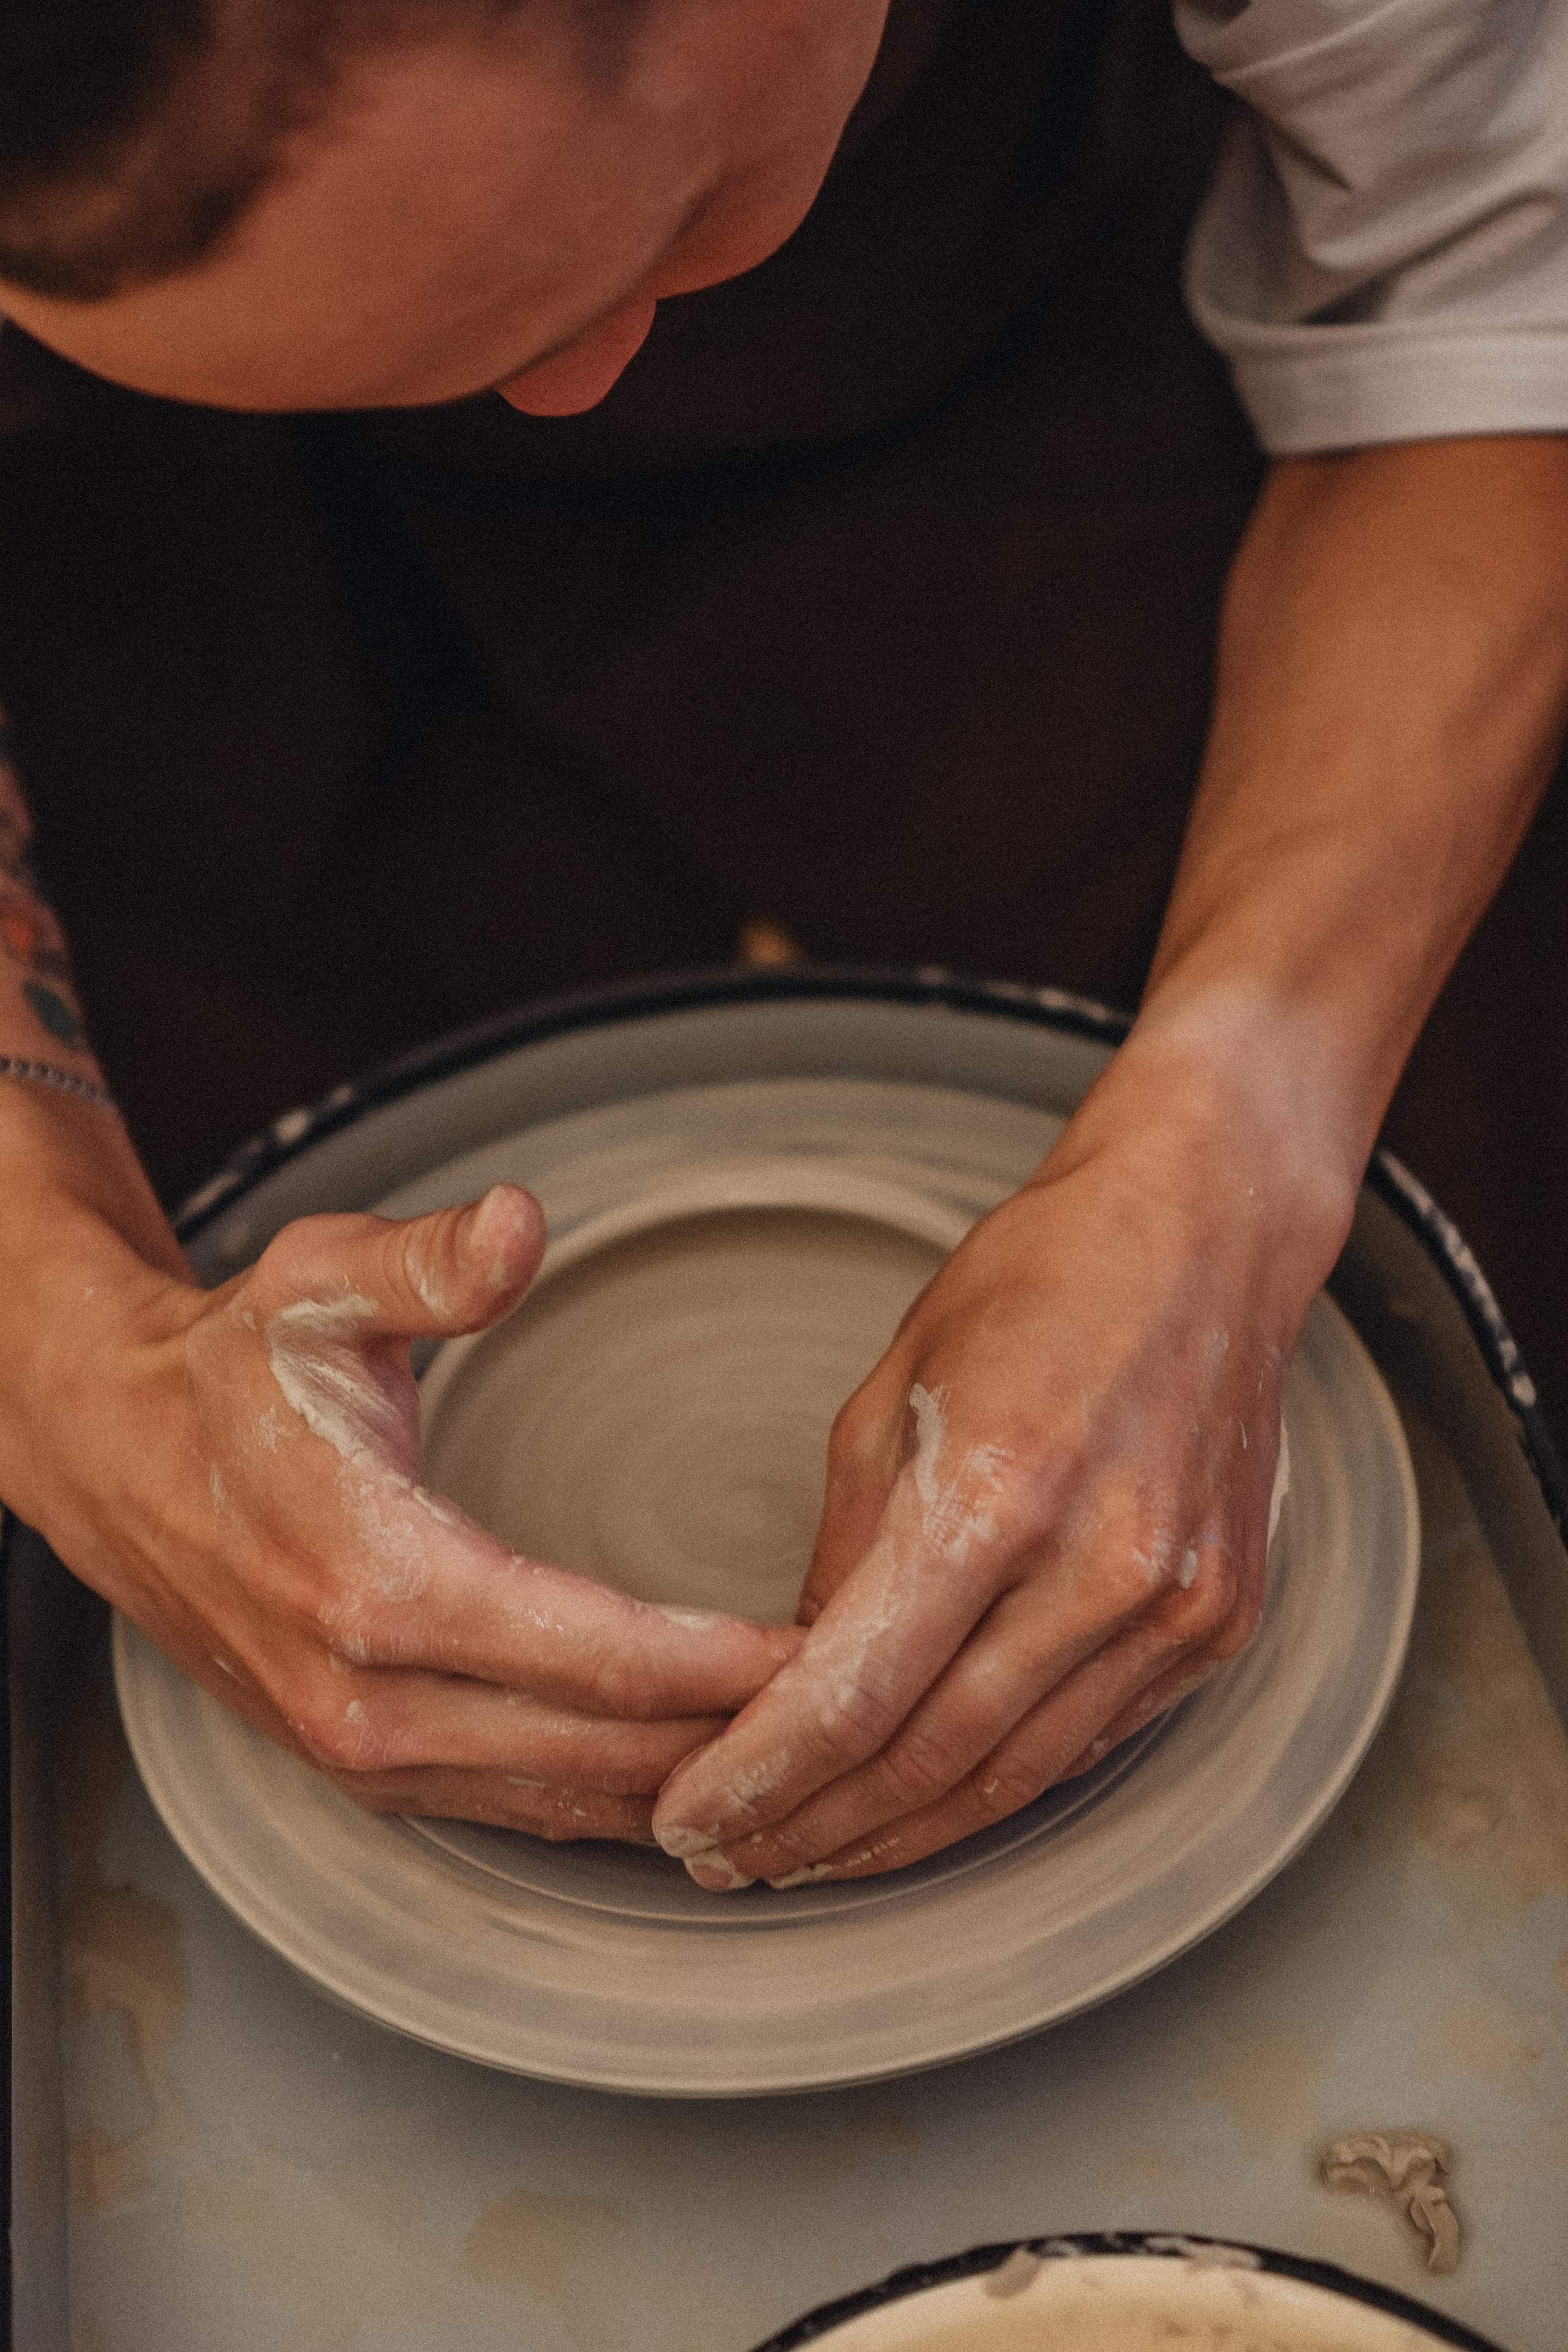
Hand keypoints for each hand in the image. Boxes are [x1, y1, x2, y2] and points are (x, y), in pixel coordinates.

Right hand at [4, 1153, 800, 1841]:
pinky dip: (619, 1799)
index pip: (604, 1660)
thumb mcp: (320, 1283)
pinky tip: (697, 1772)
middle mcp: (373, 1701)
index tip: (838, 1650)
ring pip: (574, 1802)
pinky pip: (522, 1810)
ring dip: (692, 1782)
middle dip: (742, 1736)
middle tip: (864, 1701)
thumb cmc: (229, 1368)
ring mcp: (365, 1755)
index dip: (732, 1667)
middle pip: (608, 1753)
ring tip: (809, 1747)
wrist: (113, 1456)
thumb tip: (520, 1221)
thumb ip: (433, 1260)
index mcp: (383, 1585)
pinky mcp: (365, 1771)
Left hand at [651, 1052, 1344, 1887]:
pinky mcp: (1219, 1623)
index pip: (852, 1692)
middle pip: (927, 1760)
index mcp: (995, 1487)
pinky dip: (996, 1786)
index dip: (757, 1777)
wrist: (1209, 1231)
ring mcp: (1174, 1605)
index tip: (687, 1816)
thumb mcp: (889, 1390)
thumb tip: (799, 1683)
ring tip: (809, 1856)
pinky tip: (925, 1807)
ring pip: (1013, 1779)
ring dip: (898, 1837)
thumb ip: (843, 1550)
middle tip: (728, 1860)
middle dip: (810, 1829)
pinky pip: (1089, 1741)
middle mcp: (1099, 1563)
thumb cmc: (1039, 1281)